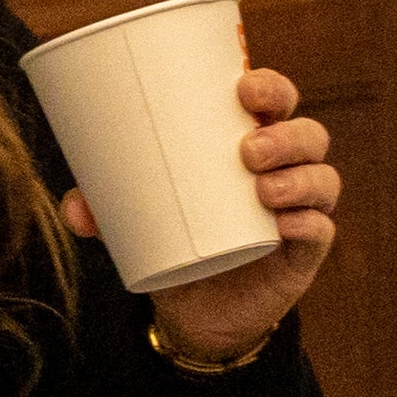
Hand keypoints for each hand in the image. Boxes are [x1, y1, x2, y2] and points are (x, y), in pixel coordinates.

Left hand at [67, 64, 339, 358]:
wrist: (193, 308)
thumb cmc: (171, 236)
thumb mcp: (132, 216)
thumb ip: (103, 206)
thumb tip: (74, 207)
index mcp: (248, 142)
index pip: (275, 102)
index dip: (271, 88)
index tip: (243, 88)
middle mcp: (283, 170)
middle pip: (308, 135)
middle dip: (285, 134)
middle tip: (247, 148)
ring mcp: (299, 210)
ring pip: (322, 179)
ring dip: (299, 177)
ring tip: (262, 189)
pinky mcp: (303, 254)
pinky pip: (321, 232)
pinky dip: (309, 225)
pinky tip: (288, 225)